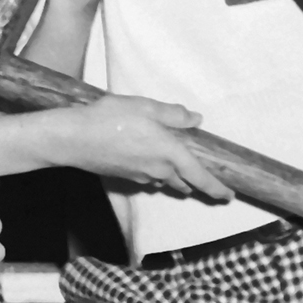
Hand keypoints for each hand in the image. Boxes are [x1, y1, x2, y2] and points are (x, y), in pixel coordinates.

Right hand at [41, 94, 231, 201]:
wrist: (74, 138)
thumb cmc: (110, 118)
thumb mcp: (146, 107)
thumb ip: (173, 114)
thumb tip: (196, 119)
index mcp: (170, 153)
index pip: (200, 177)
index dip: (217, 188)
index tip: (228, 195)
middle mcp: (159, 171)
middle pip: (184, 183)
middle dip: (195, 184)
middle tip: (205, 182)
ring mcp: (141, 177)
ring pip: (165, 181)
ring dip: (174, 177)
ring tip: (176, 165)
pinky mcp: (126, 177)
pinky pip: (148, 178)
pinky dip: (155, 173)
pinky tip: (147, 157)